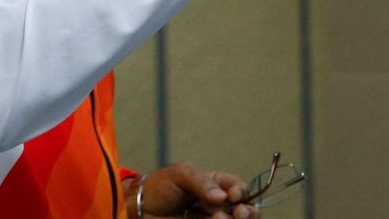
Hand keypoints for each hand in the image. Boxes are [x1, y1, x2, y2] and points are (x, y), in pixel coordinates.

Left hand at [131, 162, 259, 218]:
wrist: (139, 209)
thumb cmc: (159, 187)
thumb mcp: (181, 174)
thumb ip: (202, 182)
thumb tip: (222, 197)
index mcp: (216, 185)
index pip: (238, 188)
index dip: (241, 192)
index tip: (234, 196)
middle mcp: (218, 205)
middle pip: (246, 210)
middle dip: (248, 212)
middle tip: (239, 214)